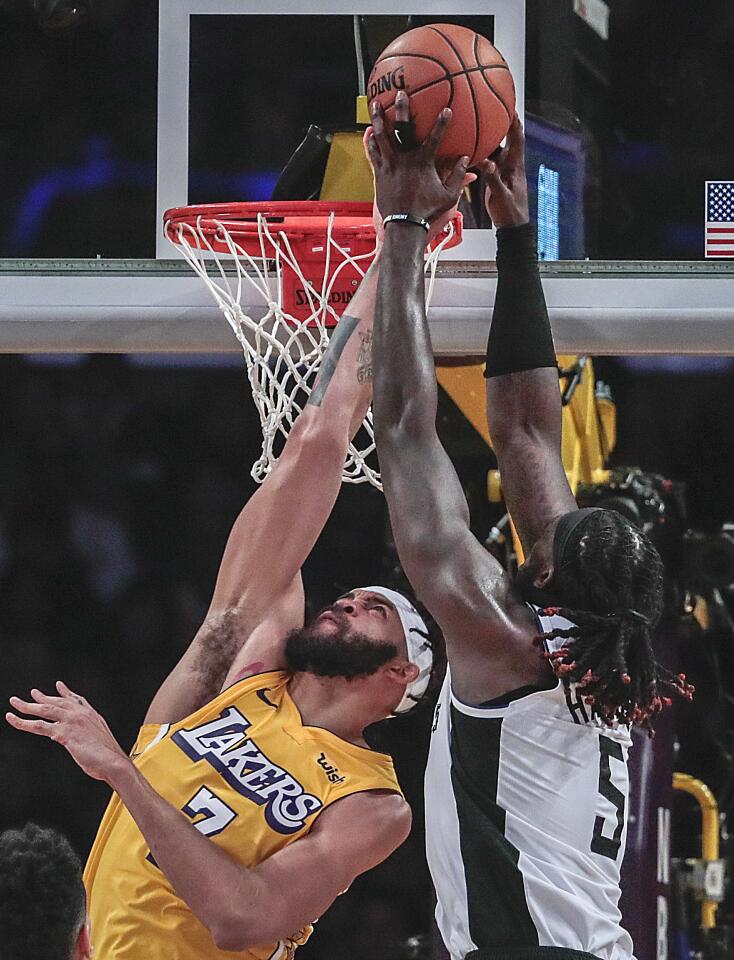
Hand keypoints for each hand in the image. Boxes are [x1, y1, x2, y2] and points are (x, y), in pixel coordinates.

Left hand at [6, 681, 129, 783]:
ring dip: (27, 706)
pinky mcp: (64, 732)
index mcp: (92, 715)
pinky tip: (14, 719)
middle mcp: (81, 714)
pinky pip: (39, 726)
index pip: (76, 700)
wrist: (113, 761)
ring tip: (15, 702)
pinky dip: (23, 722)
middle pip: (57, 702)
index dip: (66, 693)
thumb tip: (83, 739)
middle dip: (42, 697)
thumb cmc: (109, 757)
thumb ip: (91, 735)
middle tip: (31, 693)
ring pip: (45, 710)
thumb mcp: (101, 741)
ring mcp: (72, 721)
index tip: (59, 686)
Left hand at [364, 91, 474, 225]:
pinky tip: (368, 132)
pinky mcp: (379, 173)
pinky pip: (373, 153)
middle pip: (402, 129)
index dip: (441, 122)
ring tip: (374, 104)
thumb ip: (458, 176)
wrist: (403, 225)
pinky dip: (370, 141)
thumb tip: (465, 160)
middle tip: (401, 93)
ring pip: (381, 136)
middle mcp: (405, 159)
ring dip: (377, 119)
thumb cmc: (427, 211)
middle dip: (402, 109)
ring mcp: (390, 165)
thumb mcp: (449, 196)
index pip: (435, 137)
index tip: (446, 108)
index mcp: (423, 162)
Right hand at [476, 114, 528, 228]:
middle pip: (506, 139)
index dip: (514, 122)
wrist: (512, 228)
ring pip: (496, 150)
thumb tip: (487, 163)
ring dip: (488, 140)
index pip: (517, 138)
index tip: (509, 107)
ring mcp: (503, 171)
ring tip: (476, 127)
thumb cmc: (511, 213)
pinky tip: (470, 151)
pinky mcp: (496, 178)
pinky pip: (488, 162)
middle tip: (490, 110)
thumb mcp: (501, 196)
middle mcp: (510, 165)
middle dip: (500, 124)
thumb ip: (493, 179)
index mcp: (515, 166)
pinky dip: (481, 155)